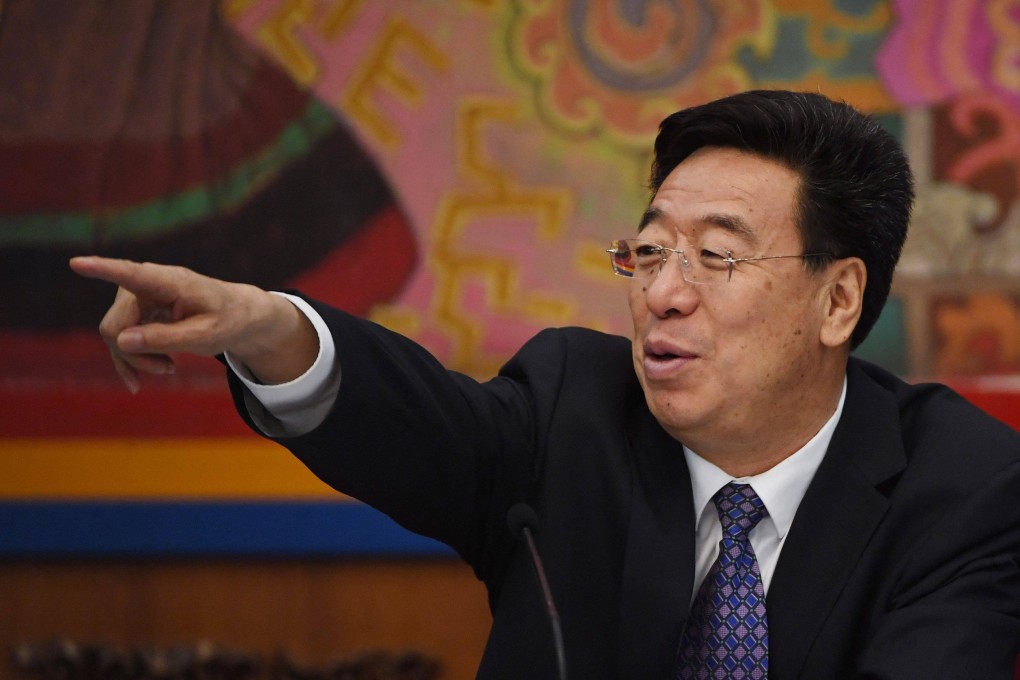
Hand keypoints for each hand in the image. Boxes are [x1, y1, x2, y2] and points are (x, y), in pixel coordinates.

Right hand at [69, 257, 317, 391]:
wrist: (236, 316)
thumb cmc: (226, 320)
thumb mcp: (206, 336)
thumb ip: (166, 338)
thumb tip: (122, 341)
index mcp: (169, 281)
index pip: (131, 274)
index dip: (102, 269)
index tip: (77, 263)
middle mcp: (146, 284)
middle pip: (115, 326)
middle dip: (135, 354)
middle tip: (169, 370)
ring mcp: (136, 297)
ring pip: (115, 336)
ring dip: (137, 359)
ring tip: (169, 368)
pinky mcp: (135, 312)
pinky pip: (119, 341)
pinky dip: (130, 362)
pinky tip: (138, 381)